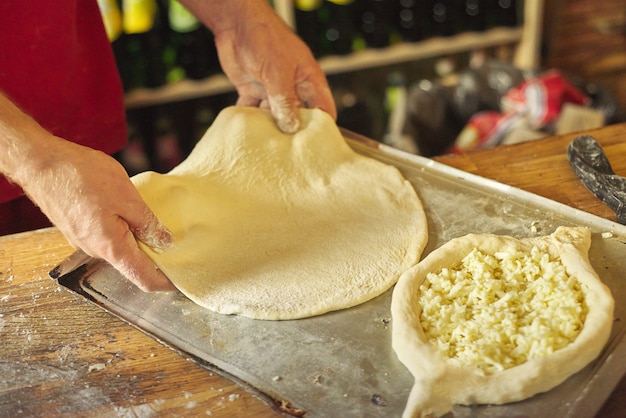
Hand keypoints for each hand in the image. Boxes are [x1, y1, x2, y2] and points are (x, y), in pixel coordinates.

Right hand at [19, 137, 174, 291]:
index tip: (183, 279)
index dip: (165, 282)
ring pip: (120, 250)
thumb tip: (165, 243)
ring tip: (157, 224)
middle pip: (133, 266)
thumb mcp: (127, 197)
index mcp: (111, 247)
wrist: (41, 163)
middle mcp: (96, 251)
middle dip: (155, 259)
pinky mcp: (79, 229)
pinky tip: (131, 213)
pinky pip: (107, 238)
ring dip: (139, 241)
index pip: (143, 279)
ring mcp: (85, 241)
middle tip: (178, 245)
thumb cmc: (82, 176)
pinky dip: (124, 231)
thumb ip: (147, 224)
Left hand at [183, 0, 336, 133]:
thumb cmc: (265, 38)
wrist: (235, 23)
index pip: (323, 109)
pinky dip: (249, 120)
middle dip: (293, 133)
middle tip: (288, 154)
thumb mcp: (278, 72)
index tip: (317, 148)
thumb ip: (285, 101)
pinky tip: (247, 132)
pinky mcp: (253, 90)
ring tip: (267, 147)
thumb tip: (292, 128)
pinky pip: (253, 111)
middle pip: (298, 117)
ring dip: (269, 128)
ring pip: (274, 116)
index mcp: (308, 81)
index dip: (322, 128)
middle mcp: (293, 88)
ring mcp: (272, 89)